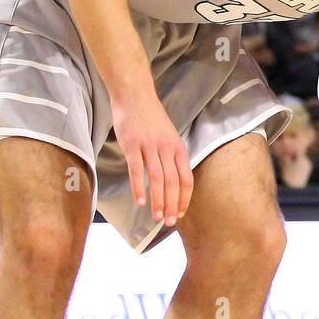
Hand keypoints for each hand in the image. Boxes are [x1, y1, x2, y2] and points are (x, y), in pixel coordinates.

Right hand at [112, 88, 191, 224]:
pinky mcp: (132, 144)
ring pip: (157, 178)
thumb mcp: (169, 136)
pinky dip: (138, 187)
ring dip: (158, 200)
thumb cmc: (151, 118)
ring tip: (156, 217)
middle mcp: (167, 148)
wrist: (135, 95)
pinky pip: (136, 170)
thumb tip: (174, 181)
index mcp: (178, 148)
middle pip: (173, 182)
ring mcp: (149, 146)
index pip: (186, 179)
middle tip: (169, 222)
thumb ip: (172, 157)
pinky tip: (139, 201)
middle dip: (172, 205)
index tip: (180, 213)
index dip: (184, 198)